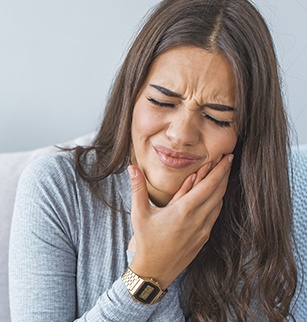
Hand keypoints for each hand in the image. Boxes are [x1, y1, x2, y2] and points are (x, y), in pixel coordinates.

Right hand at [128, 154, 232, 288]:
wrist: (155, 270)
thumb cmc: (146, 241)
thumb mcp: (140, 213)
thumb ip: (138, 188)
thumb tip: (131, 168)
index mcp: (184, 210)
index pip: (208, 185)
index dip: (219, 169)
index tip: (227, 157)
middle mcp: (198, 219)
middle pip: (218, 192)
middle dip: (224, 173)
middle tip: (228, 159)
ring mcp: (203, 230)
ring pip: (219, 203)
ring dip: (222, 187)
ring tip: (222, 174)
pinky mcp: (204, 237)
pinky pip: (215, 214)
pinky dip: (217, 201)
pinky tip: (215, 195)